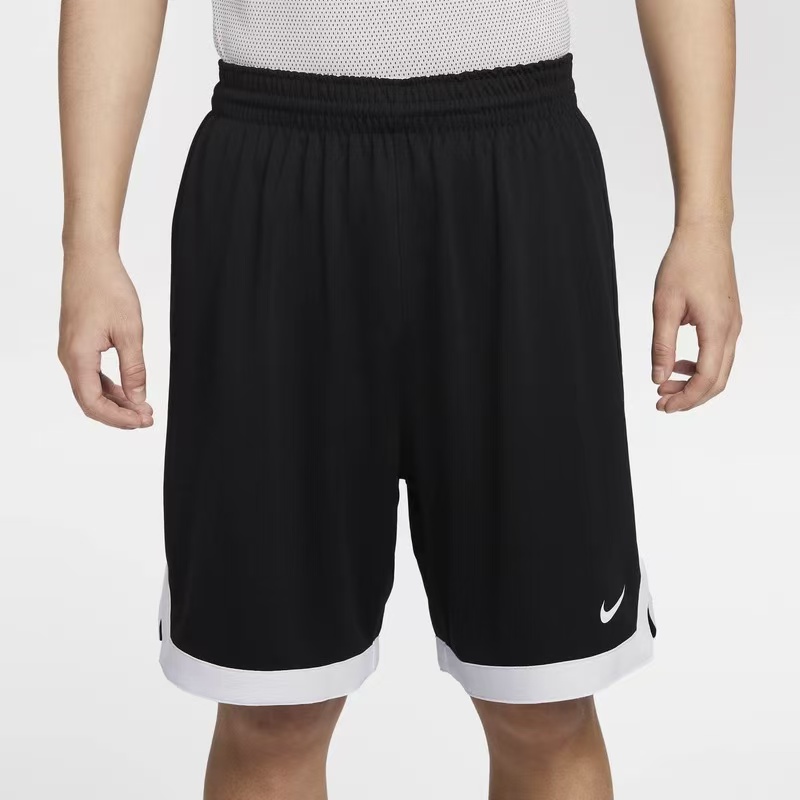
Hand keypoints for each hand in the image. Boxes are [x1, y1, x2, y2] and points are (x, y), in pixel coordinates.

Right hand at [58, 246, 153, 428]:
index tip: (143, 421)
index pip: (93, 403)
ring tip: (142, 407)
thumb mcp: (130, 332)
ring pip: (90, 389)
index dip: (119, 418)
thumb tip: (138, 399)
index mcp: (78, 356)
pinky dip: (109, 386)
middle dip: (119, 414)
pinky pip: (90, 375)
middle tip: (147, 418)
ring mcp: (71, 351)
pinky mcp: (77, 344)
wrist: (90, 259)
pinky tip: (129, 389)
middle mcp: (69, 358)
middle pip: (90, 401)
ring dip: (116, 401)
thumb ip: (134, 369)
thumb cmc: (108, 288)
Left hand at [651, 222, 741, 412]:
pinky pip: (719, 353)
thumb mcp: (663, 307)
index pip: (706, 379)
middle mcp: (731, 329)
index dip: (685, 398)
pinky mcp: (728, 318)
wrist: (704, 234)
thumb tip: (659, 378)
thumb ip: (662, 346)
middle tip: (662, 403)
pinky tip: (678, 364)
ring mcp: (732, 324)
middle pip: (717, 380)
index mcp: (717, 328)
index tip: (662, 405)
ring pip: (720, 368)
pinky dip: (700, 366)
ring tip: (665, 384)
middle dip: (690, 397)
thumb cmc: (684, 264)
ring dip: (694, 382)